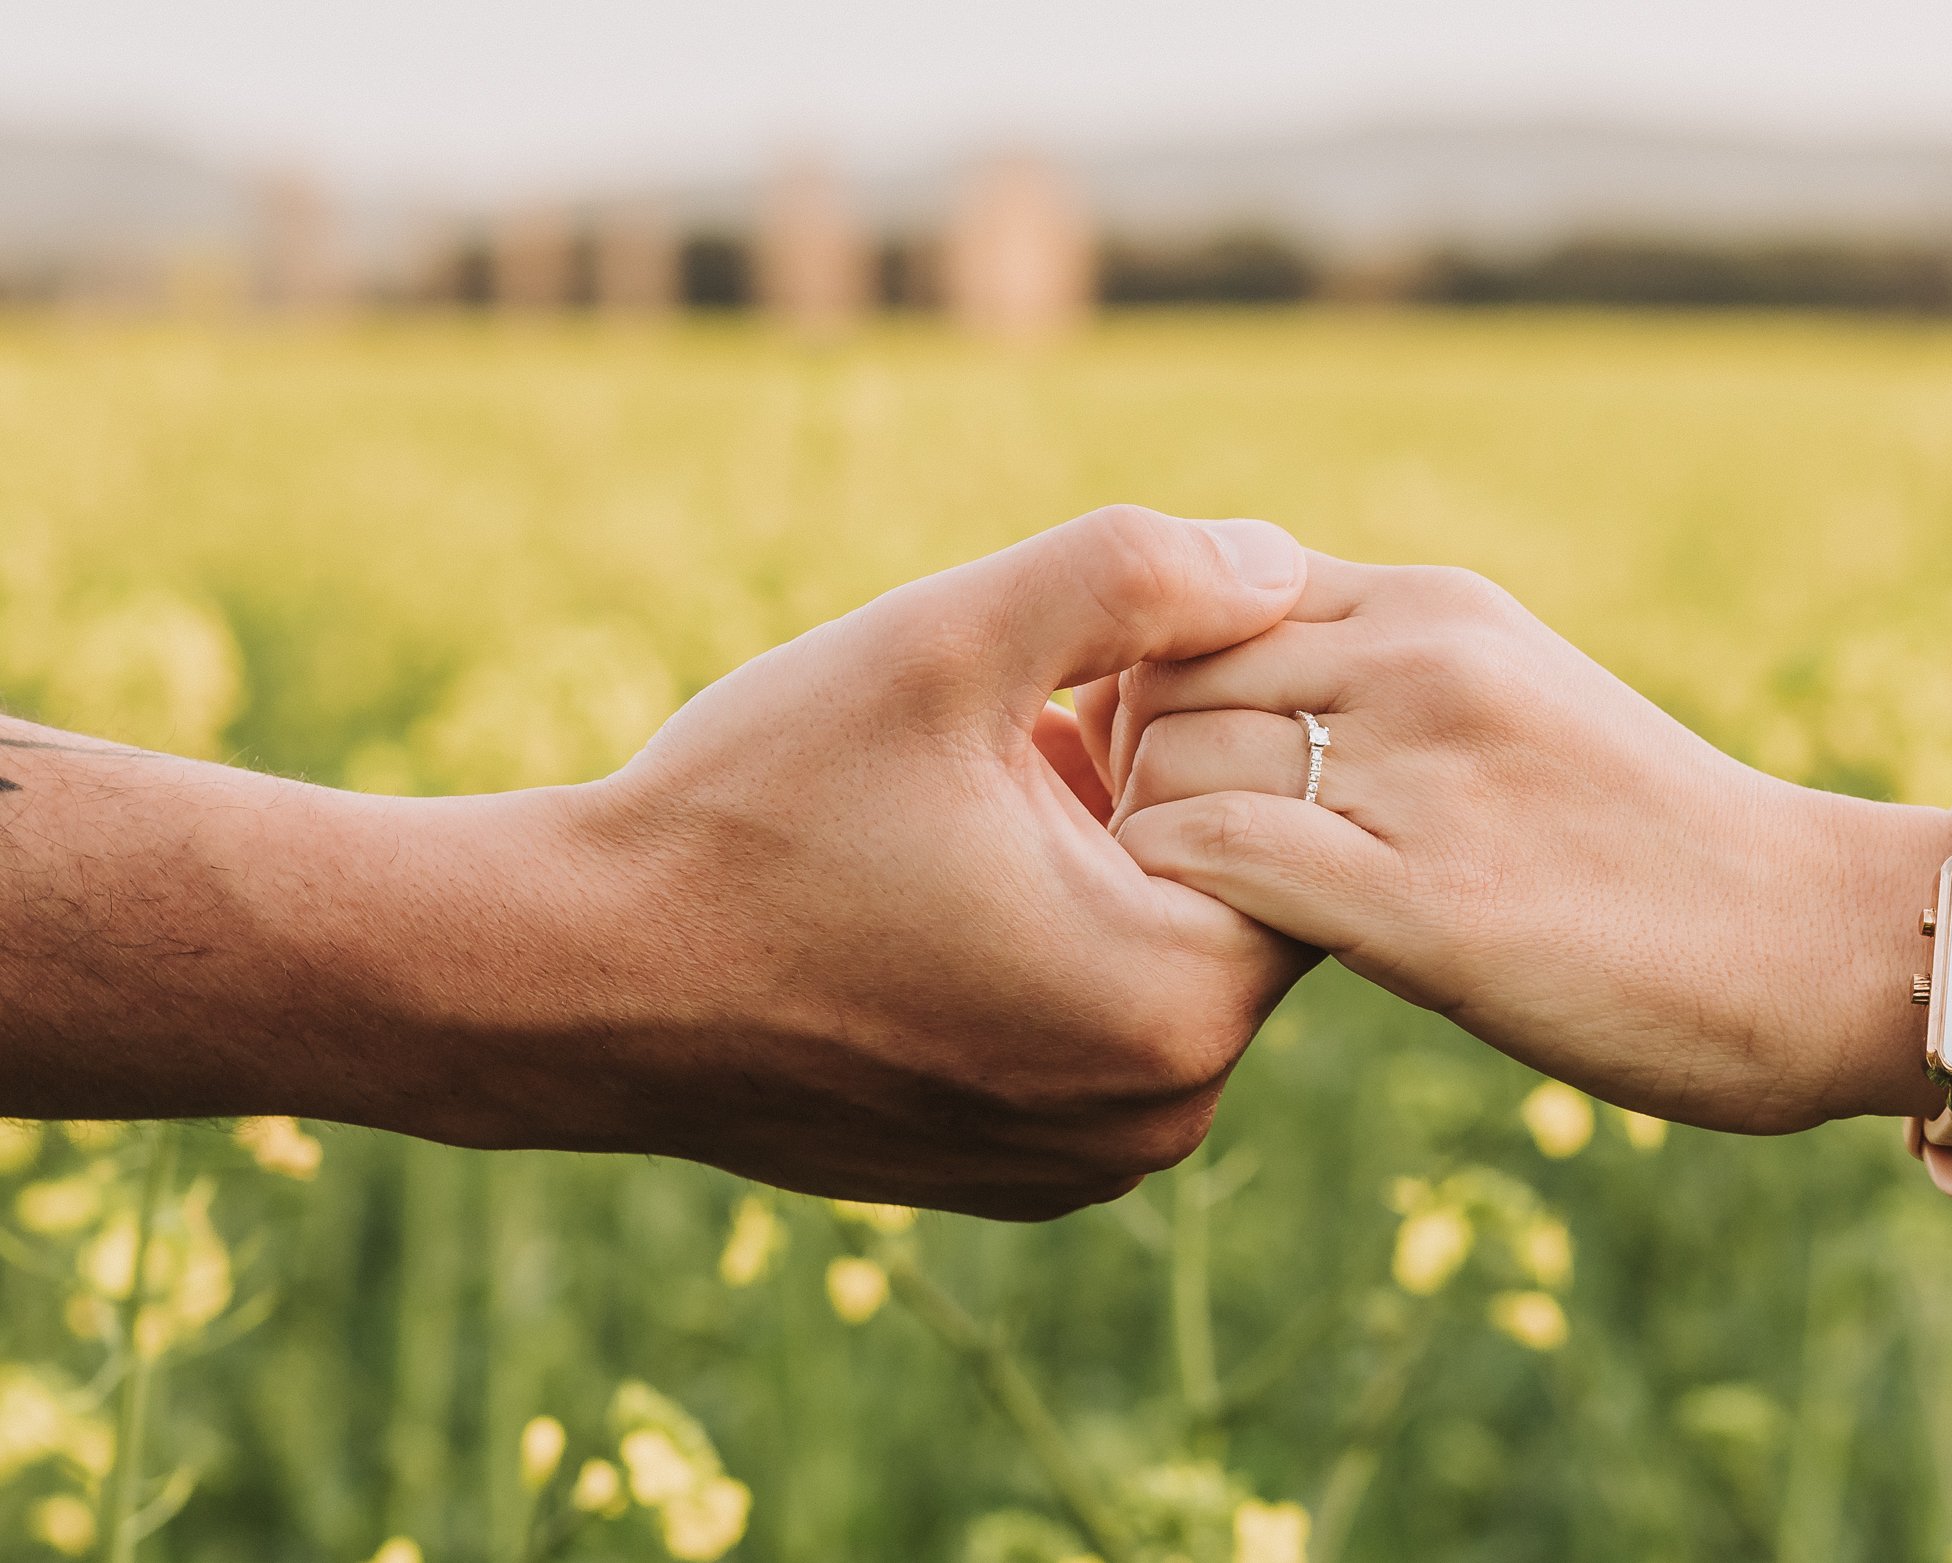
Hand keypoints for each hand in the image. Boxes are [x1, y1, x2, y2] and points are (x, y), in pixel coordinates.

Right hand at [331, 506, 1304, 1218]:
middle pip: (1236, 896)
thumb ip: (1133, 578)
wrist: (572, 980)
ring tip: (975, 798)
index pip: (1297, 827)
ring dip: (1104, 861)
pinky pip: (1095, 1025)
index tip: (1087, 685)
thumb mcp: (942, 646)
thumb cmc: (750, 812)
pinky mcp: (1021, 1171)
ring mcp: (1084, 1160)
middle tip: (1022, 730)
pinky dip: (1055, 942)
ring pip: (1160, 955)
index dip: (1206, 723)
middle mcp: (1155, 1115)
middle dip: (1155, 792)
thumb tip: (1274, 558)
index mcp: (1175, 1005)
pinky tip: (942, 881)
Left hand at [1096, 555, 1951, 1135]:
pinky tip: (1202, 946)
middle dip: (1122, 761)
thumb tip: (1235, 698)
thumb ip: (1383, 679)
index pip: (1205, 595)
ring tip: (1171, 908)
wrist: (1810, 939)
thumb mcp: (1515, 703)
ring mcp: (1425, 775)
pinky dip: (1176, 897)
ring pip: (1173, 762)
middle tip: (1138, 849)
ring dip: (1143, 842)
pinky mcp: (1428, 901)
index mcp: (1436, 607)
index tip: (1148, 764)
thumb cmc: (1650, 842)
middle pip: (1164, 672)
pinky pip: (1220, 859)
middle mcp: (1421, 663)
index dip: (1144, 679)